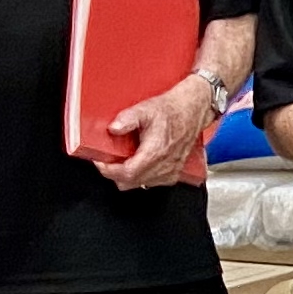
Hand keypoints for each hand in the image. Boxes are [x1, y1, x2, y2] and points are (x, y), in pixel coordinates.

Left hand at [99, 75, 215, 189]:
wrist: (192, 110)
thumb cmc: (172, 110)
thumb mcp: (145, 109)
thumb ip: (127, 119)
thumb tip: (113, 129)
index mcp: (155, 152)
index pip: (126, 173)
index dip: (108, 170)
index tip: (100, 162)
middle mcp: (164, 165)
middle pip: (130, 182)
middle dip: (115, 173)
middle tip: (108, 160)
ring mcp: (170, 171)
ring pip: (140, 184)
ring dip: (128, 175)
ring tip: (124, 160)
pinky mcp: (174, 173)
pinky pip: (152, 183)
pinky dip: (141, 177)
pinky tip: (139, 163)